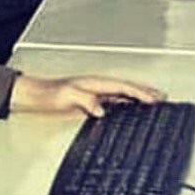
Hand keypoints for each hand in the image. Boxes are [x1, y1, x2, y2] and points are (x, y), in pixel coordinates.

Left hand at [9, 75, 164, 115]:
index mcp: (94, 83)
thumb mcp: (66, 96)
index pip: (123, 87)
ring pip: (121, 95)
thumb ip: (85, 101)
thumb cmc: (47, 94)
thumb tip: (101, 110)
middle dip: (144, 93)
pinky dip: (125, 105)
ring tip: (152, 104)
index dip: (140, 93)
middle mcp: (96, 86)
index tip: (155, 98)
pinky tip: (129, 112)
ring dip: (137, 99)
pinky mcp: (88, 103)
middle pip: (126, 89)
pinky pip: (113, 103)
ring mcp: (93, 94)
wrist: (32, 96)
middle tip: (162, 99)